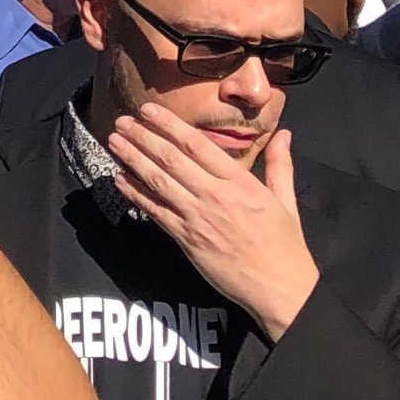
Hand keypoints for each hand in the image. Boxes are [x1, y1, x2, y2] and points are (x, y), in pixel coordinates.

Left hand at [106, 109, 319, 340]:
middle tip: (122, 121)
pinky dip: (135, 193)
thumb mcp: (286, 200)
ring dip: (132, 159)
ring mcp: (198, 218)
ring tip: (113, 141)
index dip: (169, 124)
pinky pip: (155, 211)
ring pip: (158, 181)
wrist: (281, 288)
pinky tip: (120, 179)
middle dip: (142, 136)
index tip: (148, 110)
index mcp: (241, 183)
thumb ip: (280, 164)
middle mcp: (216, 196)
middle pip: (171, 159)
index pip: (198, 145)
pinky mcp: (186, 239)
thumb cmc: (285, 245)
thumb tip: (284, 134)